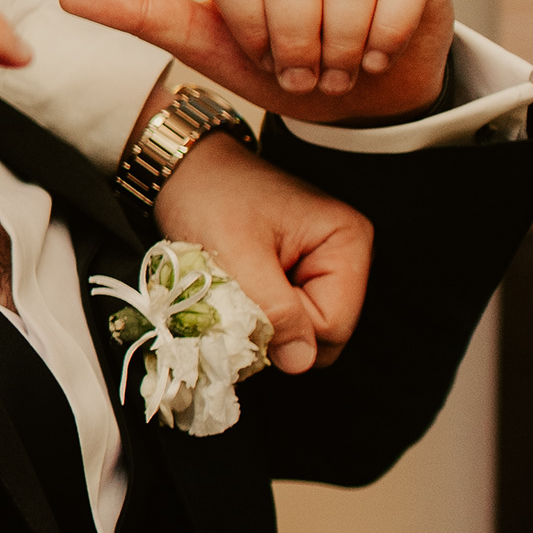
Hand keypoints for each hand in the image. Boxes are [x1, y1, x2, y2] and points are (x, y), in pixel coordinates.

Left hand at [61, 0, 452, 124]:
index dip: (250, 29)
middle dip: (296, 40)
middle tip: (306, 72)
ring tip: (339, 67)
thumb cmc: (281, 62)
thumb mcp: (207, 47)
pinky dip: (384, 33)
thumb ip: (143, 15)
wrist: (362, 89)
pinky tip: (375, 52)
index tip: (262, 58)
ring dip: (341, 42)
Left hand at [149, 130, 369, 374]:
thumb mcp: (236, 254)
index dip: (284, 328)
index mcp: (348, 242)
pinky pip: (288, 317)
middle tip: (239, 291)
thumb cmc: (210, 196)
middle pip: (323, 334)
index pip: (332, 326)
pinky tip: (241, 284)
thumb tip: (301, 362)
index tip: (246, 298)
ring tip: (237, 283)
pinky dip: (259, 312)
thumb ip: (273, 310)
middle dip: (276, 327)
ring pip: (303, 331)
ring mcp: (325, 266)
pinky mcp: (302, 275)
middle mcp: (347, 256)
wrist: (185, 170)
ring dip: (264, 320)